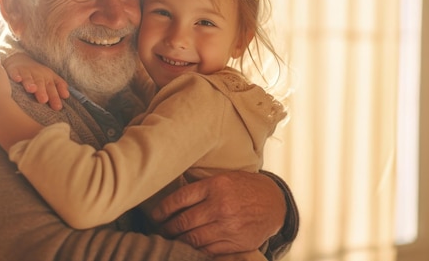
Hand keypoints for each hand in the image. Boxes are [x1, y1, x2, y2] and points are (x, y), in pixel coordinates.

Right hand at [4, 53, 69, 109]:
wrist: (20, 59)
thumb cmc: (37, 74)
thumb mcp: (50, 79)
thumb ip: (59, 87)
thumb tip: (66, 96)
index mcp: (49, 77)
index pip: (53, 86)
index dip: (56, 95)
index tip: (58, 107)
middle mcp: (38, 74)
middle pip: (41, 83)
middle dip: (43, 91)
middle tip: (44, 100)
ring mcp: (26, 71)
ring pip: (29, 77)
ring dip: (30, 83)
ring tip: (32, 90)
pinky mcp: (14, 69)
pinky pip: (15, 72)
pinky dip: (16, 75)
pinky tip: (17, 79)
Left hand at [149, 171, 285, 255]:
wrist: (274, 202)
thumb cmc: (243, 187)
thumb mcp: (222, 179)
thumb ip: (200, 188)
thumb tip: (171, 200)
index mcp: (215, 185)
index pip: (179, 199)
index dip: (162, 210)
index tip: (155, 215)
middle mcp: (221, 206)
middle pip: (183, 221)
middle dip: (168, 228)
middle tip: (160, 230)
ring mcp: (229, 226)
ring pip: (194, 239)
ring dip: (179, 241)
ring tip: (172, 239)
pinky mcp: (237, 243)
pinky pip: (209, 251)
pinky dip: (196, 250)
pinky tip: (190, 247)